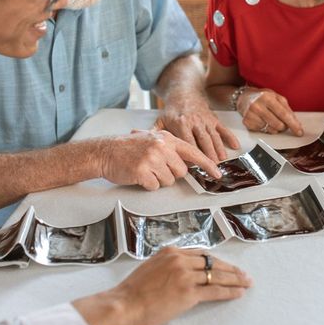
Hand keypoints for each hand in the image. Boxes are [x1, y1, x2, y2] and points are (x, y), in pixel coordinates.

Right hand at [73, 248, 252, 324]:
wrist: (125, 304)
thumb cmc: (134, 290)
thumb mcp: (152, 266)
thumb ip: (169, 264)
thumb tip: (181, 269)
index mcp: (172, 251)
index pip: (201, 253)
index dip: (216, 261)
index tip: (226, 265)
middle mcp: (180, 259)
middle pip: (212, 262)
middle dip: (230, 268)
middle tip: (243, 273)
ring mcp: (185, 275)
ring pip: (217, 275)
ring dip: (234, 279)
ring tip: (246, 282)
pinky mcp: (188, 293)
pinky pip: (214, 291)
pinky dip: (228, 292)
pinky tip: (237, 293)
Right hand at [99, 130, 221, 189]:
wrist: (106, 151)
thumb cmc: (129, 148)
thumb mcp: (153, 140)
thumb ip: (171, 149)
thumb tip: (188, 164)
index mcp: (167, 138)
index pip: (193, 152)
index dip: (207, 164)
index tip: (217, 173)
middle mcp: (161, 147)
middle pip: (181, 171)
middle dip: (170, 173)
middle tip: (155, 167)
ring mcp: (152, 158)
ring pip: (168, 180)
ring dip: (158, 179)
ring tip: (145, 169)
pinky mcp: (142, 171)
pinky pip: (155, 186)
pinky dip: (148, 184)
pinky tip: (139, 174)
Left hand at [154, 102, 239, 162]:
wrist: (184, 92)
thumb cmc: (172, 110)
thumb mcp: (160, 121)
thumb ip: (154, 134)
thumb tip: (147, 147)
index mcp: (181, 124)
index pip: (187, 142)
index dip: (191, 155)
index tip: (194, 166)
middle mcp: (194, 122)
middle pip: (203, 141)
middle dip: (208, 155)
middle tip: (212, 167)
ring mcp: (205, 120)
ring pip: (213, 136)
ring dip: (219, 149)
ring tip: (222, 160)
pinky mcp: (213, 118)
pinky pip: (223, 128)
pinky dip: (230, 137)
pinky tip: (235, 145)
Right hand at [236, 87, 302, 135]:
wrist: (244, 97)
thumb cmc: (262, 97)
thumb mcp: (276, 97)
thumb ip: (287, 109)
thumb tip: (296, 123)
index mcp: (267, 97)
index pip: (283, 114)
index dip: (293, 124)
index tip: (299, 132)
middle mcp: (258, 106)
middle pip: (278, 124)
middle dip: (284, 126)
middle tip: (282, 122)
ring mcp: (251, 114)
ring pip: (271, 130)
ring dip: (275, 128)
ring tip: (271, 120)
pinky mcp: (247, 122)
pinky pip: (262, 131)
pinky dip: (265, 128)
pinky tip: (263, 121)